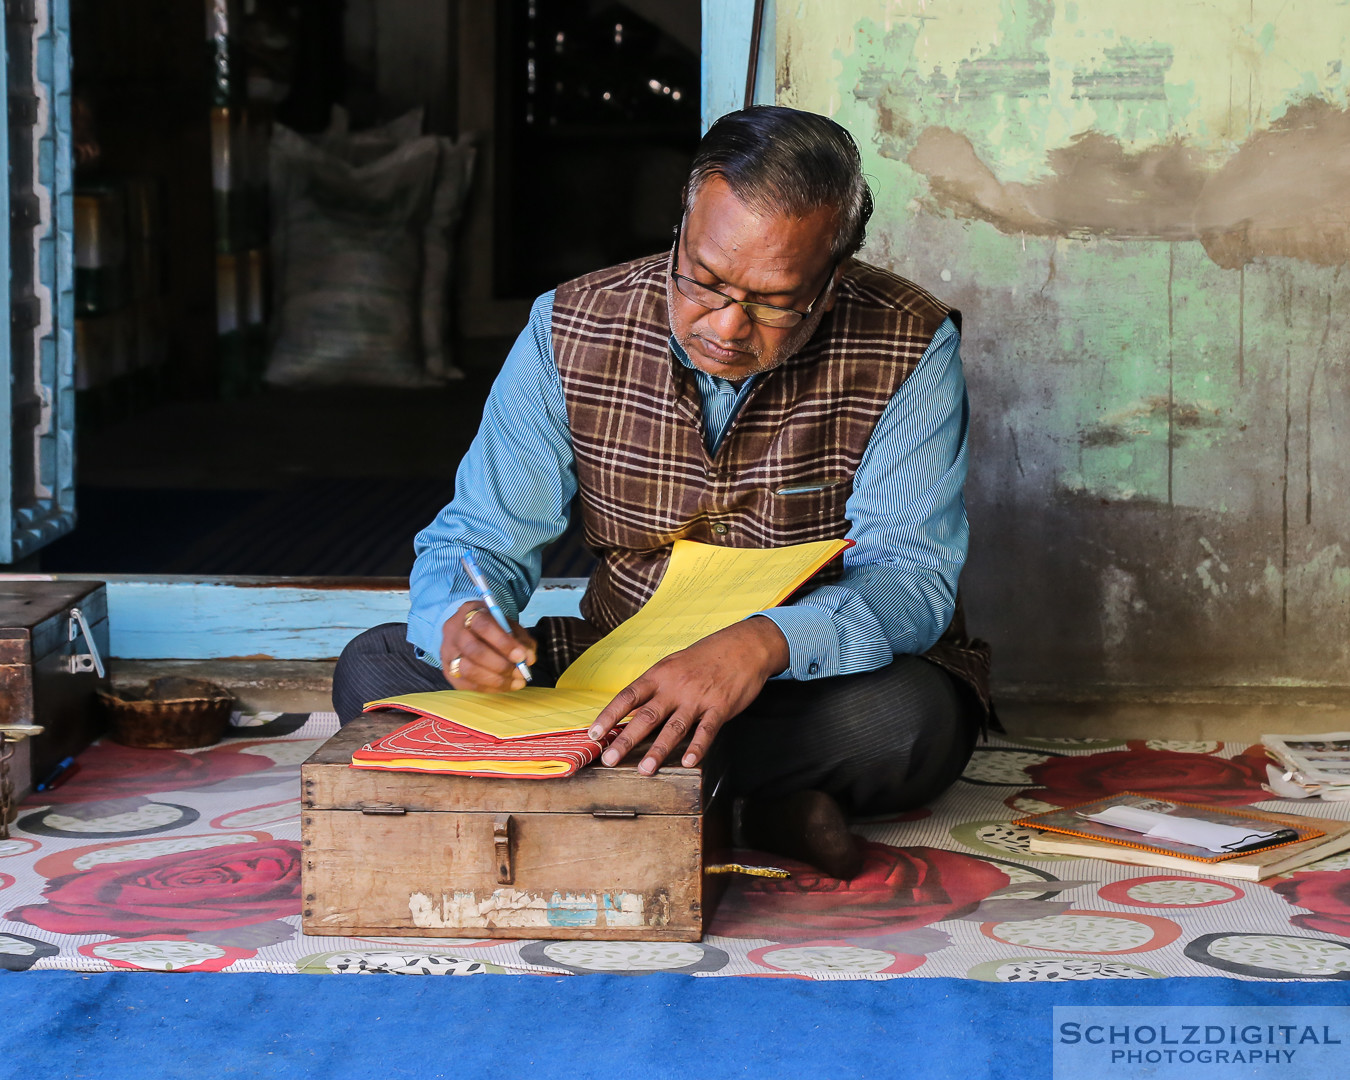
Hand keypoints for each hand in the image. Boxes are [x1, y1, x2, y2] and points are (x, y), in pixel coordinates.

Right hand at [440, 601, 536, 691]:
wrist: (467, 630)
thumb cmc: (492, 627)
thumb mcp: (509, 625)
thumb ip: (521, 639)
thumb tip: (528, 658)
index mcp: (470, 613)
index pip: (484, 626)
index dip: (504, 643)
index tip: (521, 656)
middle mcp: (454, 632)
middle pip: (473, 650)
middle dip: (500, 665)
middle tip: (520, 672)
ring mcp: (448, 652)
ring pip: (468, 670)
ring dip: (496, 680)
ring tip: (516, 681)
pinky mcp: (448, 671)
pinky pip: (467, 684)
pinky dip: (490, 688)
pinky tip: (505, 685)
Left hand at [588, 616, 789, 774]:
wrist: (743, 645)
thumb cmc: (706, 656)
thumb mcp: (674, 664)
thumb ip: (655, 686)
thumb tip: (632, 709)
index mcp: (660, 675)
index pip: (628, 697)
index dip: (609, 716)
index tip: (593, 734)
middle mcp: (675, 687)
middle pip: (646, 716)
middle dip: (625, 740)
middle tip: (609, 760)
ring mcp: (697, 698)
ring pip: (674, 728)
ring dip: (658, 750)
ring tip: (644, 770)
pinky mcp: (720, 707)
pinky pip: (707, 730)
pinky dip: (698, 747)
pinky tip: (688, 762)